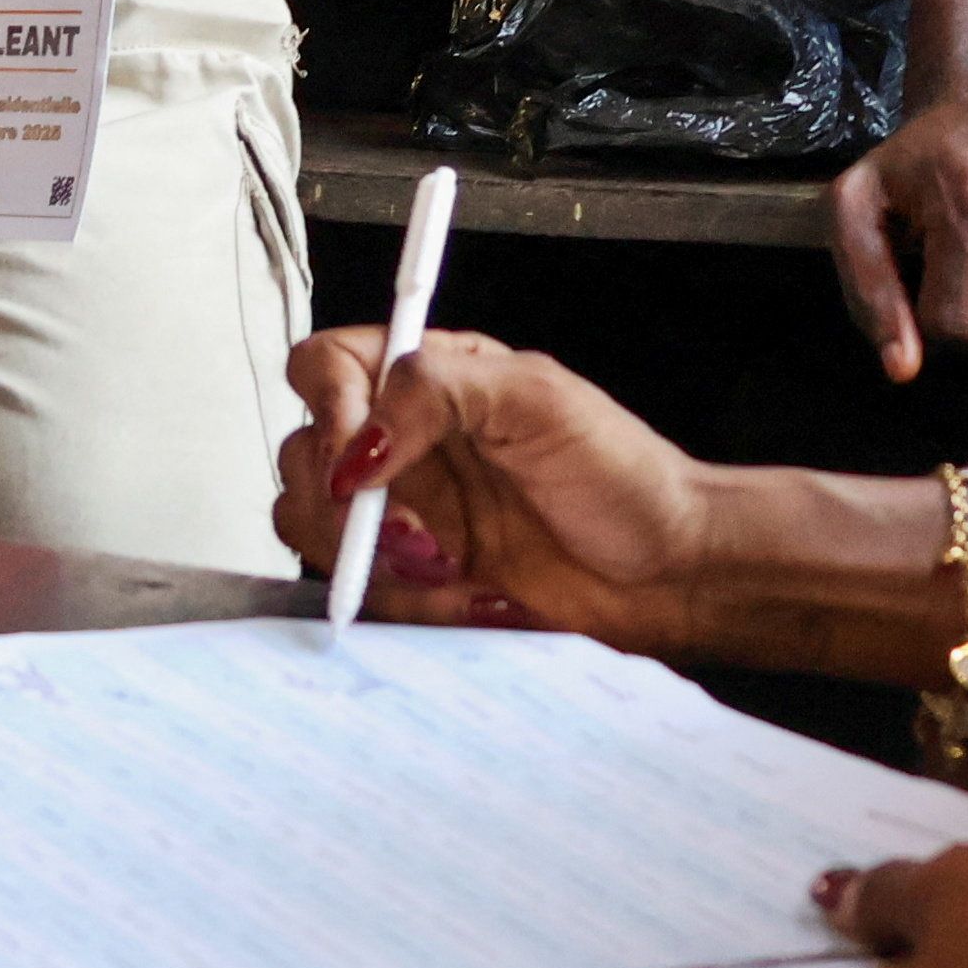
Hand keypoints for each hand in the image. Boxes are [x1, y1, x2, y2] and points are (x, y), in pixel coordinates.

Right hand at [271, 326, 716, 652]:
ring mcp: (404, 512)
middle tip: (411, 530)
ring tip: (447, 562)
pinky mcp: (416, 576)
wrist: (664, 574)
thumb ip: (437, 390)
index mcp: (430, 379)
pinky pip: (364, 590)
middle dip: (345, 505)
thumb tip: (361, 439)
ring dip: (370, 557)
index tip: (360, 462)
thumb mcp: (539, 399)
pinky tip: (467, 593)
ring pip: (315, 527)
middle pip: (303, 453)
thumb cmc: (623, 476)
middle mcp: (406, 441)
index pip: (327, 368)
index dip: (328, 410)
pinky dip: (405, 599)